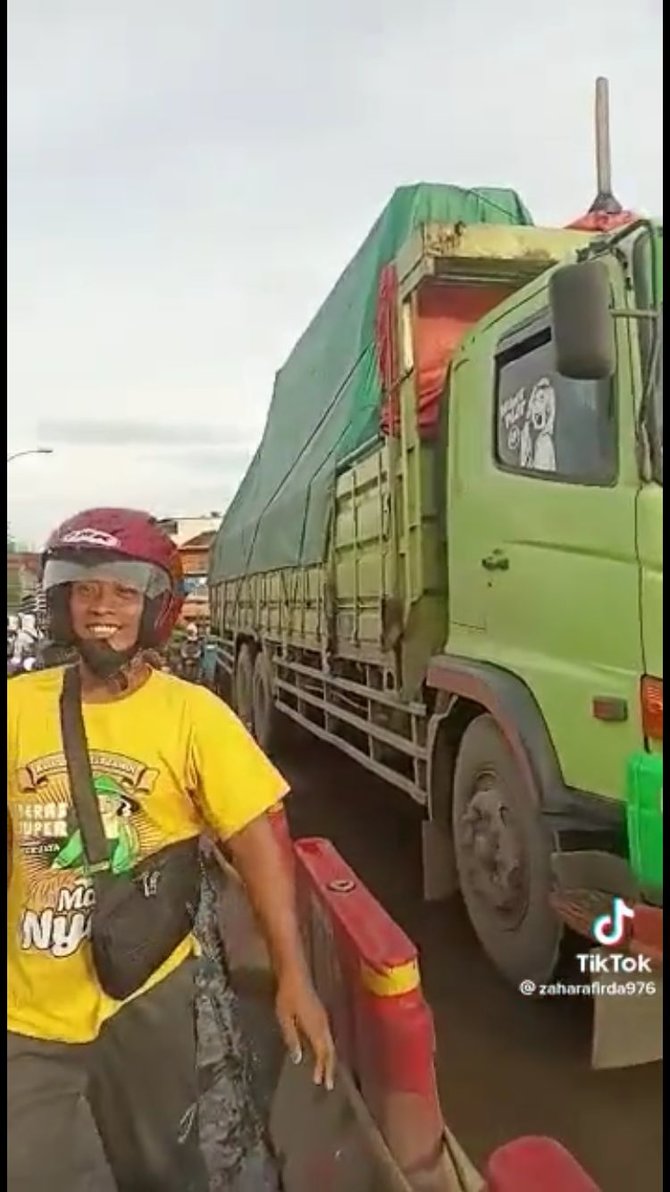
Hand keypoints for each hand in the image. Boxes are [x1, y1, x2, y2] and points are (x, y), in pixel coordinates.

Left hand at [275, 967, 335, 1090]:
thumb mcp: (285, 1018)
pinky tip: (321, 1050)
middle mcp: (323, 1024)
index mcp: (316, 1028)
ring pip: (330, 1043)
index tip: (322, 1083)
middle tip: (328, 1084)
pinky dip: (327, 1048)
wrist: (295, 974)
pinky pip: (328, 1036)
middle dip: (330, 1067)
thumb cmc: (287, 996)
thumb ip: (292, 1038)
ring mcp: (324, 1018)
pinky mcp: (321, 1013)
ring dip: (329, 1058)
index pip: (323, 1053)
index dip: (323, 1069)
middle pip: (330, 1050)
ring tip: (326, 1071)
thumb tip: (298, 1058)